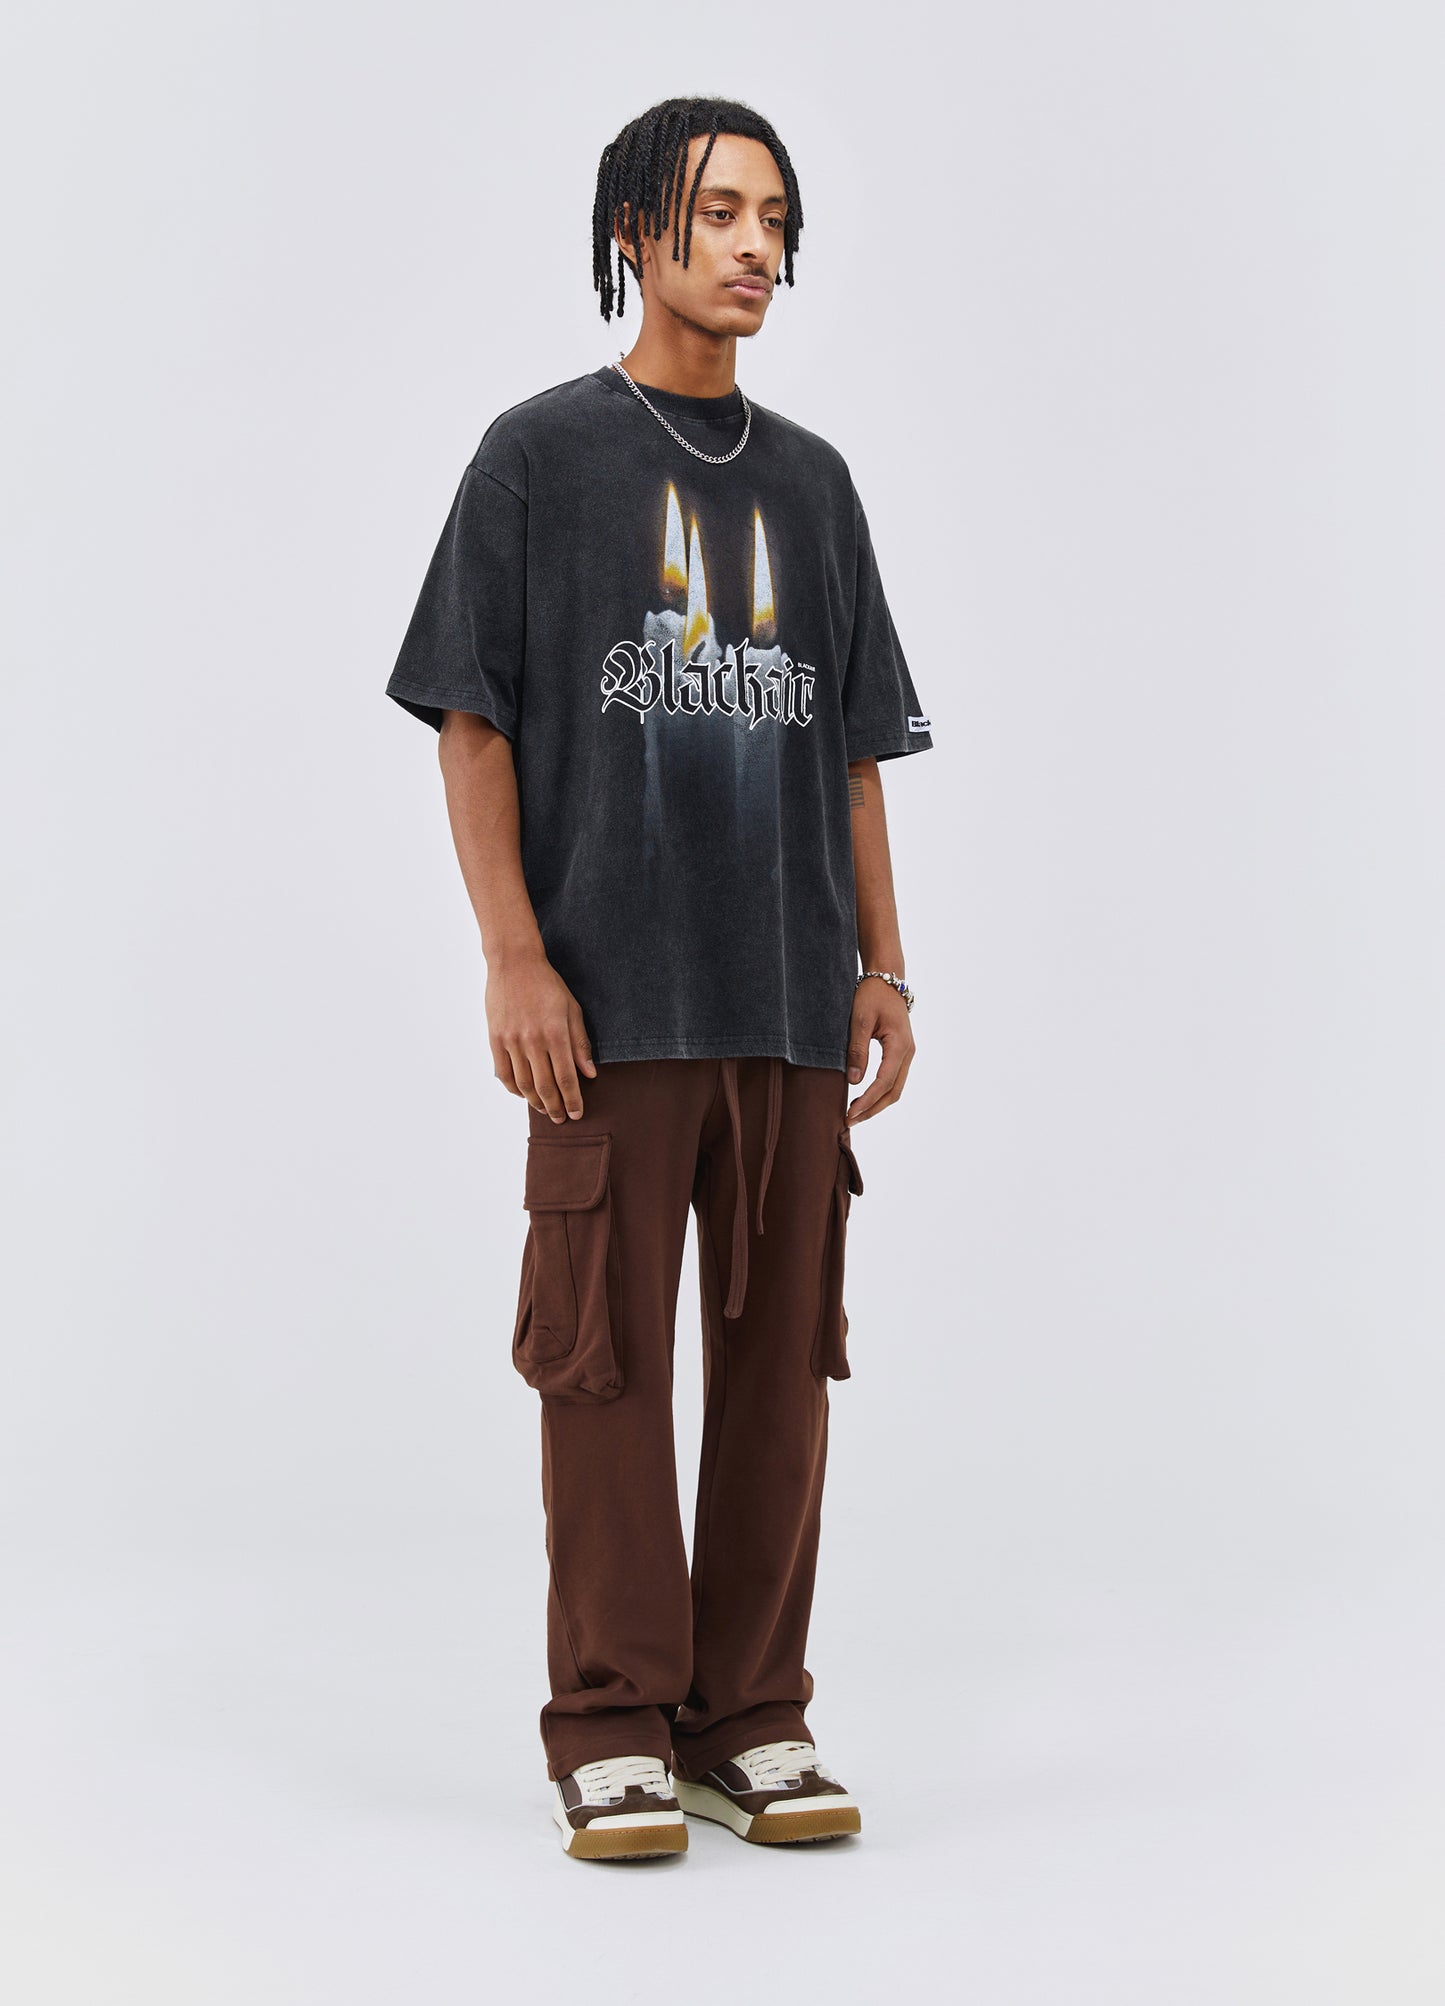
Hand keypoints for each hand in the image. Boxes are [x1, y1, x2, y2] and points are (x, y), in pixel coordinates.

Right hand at [486, 951, 596, 1120]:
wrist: (514, 963)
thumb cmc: (548, 985)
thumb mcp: (572, 1009)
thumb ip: (580, 1043)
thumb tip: (590, 1073)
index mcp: (556, 1033)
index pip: (567, 1078)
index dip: (573, 1100)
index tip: (577, 1113)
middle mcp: (533, 1040)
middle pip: (545, 1086)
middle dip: (555, 1107)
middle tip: (561, 1119)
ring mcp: (511, 1040)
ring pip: (523, 1084)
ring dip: (534, 1101)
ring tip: (544, 1109)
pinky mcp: (495, 1038)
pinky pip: (503, 1073)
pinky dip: (513, 1088)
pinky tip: (522, 1093)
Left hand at [845, 979, 913, 1123]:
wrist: (887, 979)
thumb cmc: (871, 995)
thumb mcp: (859, 1020)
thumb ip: (857, 1050)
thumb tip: (854, 1081)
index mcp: (899, 1045)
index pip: (884, 1082)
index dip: (867, 1101)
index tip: (850, 1113)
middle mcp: (908, 1052)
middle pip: (893, 1092)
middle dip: (872, 1109)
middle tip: (850, 1121)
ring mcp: (907, 1053)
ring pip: (895, 1088)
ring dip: (877, 1104)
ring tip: (855, 1114)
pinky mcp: (901, 1053)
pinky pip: (893, 1079)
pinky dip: (880, 1093)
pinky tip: (864, 1099)